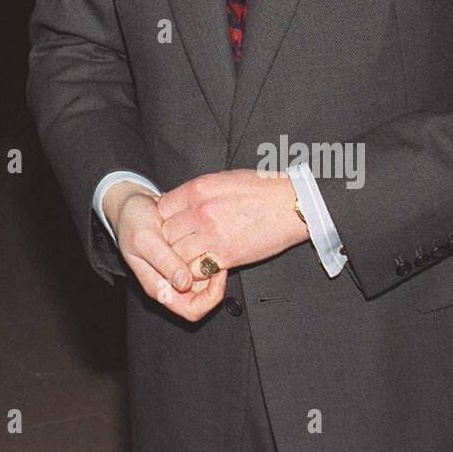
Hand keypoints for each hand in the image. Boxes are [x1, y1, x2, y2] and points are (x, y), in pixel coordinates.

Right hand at [104, 182, 227, 321]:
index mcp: (158, 287)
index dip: (210, 298)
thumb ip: (164, 262)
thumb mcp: (145, 239)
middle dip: (215, 281)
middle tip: (217, 256)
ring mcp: (177, 272)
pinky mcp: (183, 259)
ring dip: (212, 266)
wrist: (130, 204)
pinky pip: (203, 265)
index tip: (216, 273)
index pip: (192, 310)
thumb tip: (184, 283)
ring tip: (212, 246)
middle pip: (203, 298)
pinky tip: (208, 240)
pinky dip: (209, 254)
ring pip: (206, 282)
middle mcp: (170, 284)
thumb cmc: (132, 221)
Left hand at [156, 170, 309, 278]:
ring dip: (179, 259)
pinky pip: (197, 270)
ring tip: (187, 259)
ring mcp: (212, 235)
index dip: (162, 219)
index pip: (161, 208)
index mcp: (197, 189)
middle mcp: (200, 211)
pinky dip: (195, 272)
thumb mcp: (222, 179)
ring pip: (176, 255)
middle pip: (165, 233)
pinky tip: (203, 268)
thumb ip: (197, 193)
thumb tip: (179, 203)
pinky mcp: (227, 256)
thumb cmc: (260, 189)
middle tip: (176, 246)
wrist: (291, 205)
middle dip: (167, 241)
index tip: (168, 225)